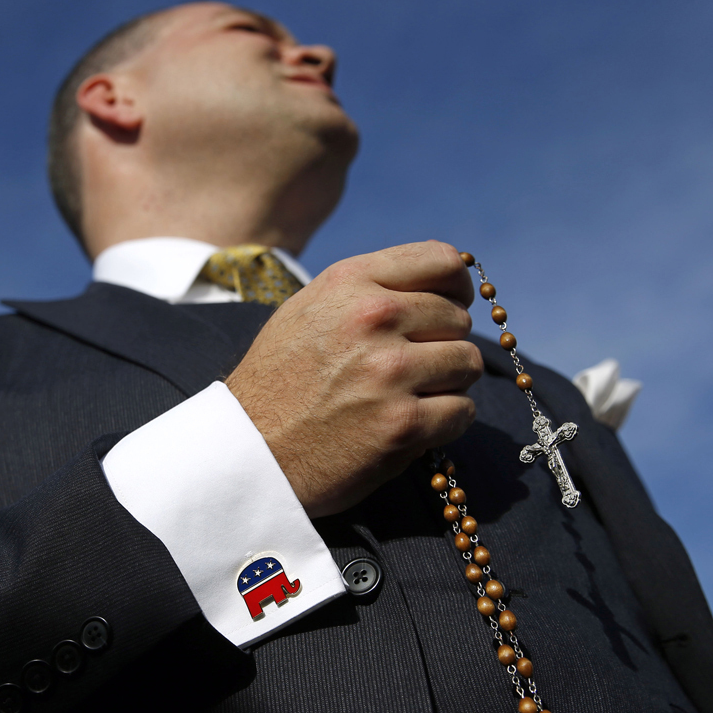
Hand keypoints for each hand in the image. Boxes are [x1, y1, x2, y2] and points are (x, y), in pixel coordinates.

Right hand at [225, 241, 481, 517]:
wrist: (247, 450)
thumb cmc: (277, 382)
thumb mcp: (307, 310)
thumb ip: (366, 290)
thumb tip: (433, 288)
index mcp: (350, 283)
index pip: (442, 262)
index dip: (458, 287)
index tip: (451, 307)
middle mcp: (373, 318)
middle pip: (458, 318)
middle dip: (444, 343)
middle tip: (416, 368)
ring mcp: (390, 372)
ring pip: (466, 363)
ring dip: (448, 384)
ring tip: (413, 396)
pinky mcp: (402, 424)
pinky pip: (462, 411)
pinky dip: (446, 421)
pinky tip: (414, 426)